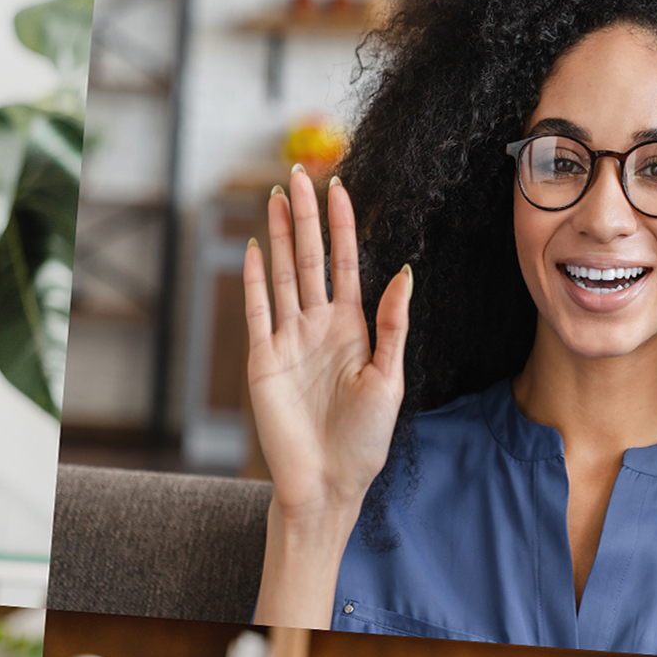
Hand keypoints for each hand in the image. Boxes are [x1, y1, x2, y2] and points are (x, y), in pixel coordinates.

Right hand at [237, 167, 408, 552]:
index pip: (346, 263)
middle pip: (310, 259)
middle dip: (306, 216)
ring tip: (277, 196)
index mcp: (352, 328)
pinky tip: (254, 247)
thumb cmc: (364, 440)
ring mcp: (288, 340)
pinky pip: (256, 310)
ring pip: (282, 275)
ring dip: (279, 235)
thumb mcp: (390, 378)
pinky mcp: (262, 360)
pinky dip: (253, 279)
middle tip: (298, 173)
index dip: (343, 225)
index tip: (339, 187)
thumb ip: (392, 324)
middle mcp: (318, 326)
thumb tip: (403, 270)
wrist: (326, 483)